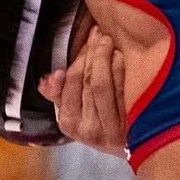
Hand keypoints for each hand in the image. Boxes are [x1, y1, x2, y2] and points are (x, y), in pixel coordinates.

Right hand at [40, 27, 128, 151]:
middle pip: (85, 82)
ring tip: (107, 41)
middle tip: (98, 34)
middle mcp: (85, 129)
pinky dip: (118, 71)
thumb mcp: (75, 110)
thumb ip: (59, 93)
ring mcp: (105, 130)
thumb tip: (49, 77)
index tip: (86, 40)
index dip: (78, 59)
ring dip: (103, 59)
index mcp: (68, 122)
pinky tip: (119, 56)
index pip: (69, 84)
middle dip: (91, 54)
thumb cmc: (100, 120)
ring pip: (100, 86)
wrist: (131, 146)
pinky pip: (119, 92)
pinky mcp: (124, 129)